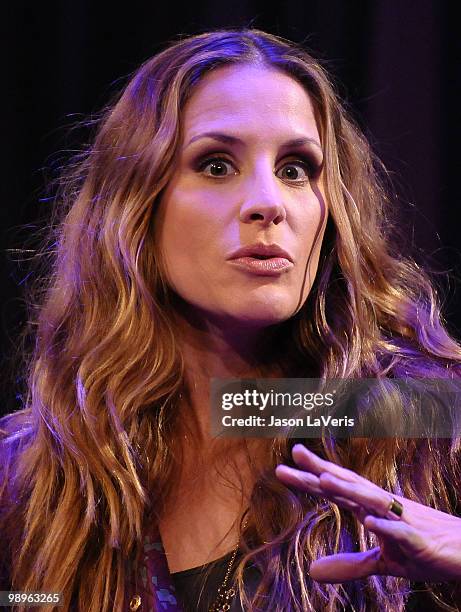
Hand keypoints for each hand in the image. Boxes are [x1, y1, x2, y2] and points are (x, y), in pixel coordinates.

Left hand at [275, 443, 460, 582]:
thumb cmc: (423, 550)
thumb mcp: (384, 562)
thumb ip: (349, 564)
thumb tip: (312, 571)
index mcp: (373, 508)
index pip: (338, 489)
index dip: (312, 477)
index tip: (285, 465)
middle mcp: (384, 506)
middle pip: (349, 484)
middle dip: (322, 470)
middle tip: (294, 454)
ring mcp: (402, 519)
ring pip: (372, 499)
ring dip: (348, 490)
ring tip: (323, 480)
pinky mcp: (420, 540)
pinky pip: (402, 531)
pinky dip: (386, 525)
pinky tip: (370, 521)